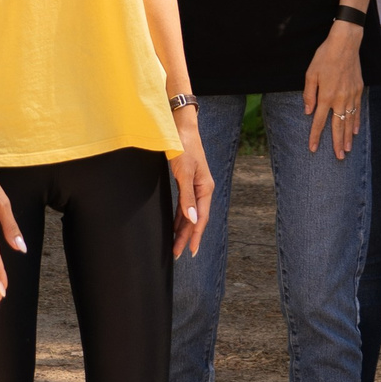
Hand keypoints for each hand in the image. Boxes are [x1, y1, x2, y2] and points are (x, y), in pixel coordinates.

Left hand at [171, 123, 214, 259]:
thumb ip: (187, 197)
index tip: (189, 252)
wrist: (180, 127)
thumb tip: (192, 219)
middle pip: (195, 219)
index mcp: (206, 188)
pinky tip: (174, 225)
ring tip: (175, 245)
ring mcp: (195, 186)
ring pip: (189, 213)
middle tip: (177, 254)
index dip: (195, 236)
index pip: (201, 219)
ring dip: (182, 229)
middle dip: (186, 237)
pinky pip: (185, 205)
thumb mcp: (183, 173)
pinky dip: (179, 217)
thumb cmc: (183, 146)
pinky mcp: (187, 182)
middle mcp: (202, 189)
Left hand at [303, 22, 365, 157]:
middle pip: (338, 126)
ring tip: (347, 149)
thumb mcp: (310, 74)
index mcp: (325, 96)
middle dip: (337, 143)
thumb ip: (308, 94)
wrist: (345, 44)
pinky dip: (356, 121)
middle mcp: (339, 99)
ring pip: (349, 121)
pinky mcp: (358, 90)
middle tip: (339, 157)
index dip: (315, 137)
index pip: (318, 122)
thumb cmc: (324, 57)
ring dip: (348, 136)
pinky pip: (357, 110)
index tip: (312, 149)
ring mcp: (351, 95)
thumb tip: (307, 112)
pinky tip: (355, 130)